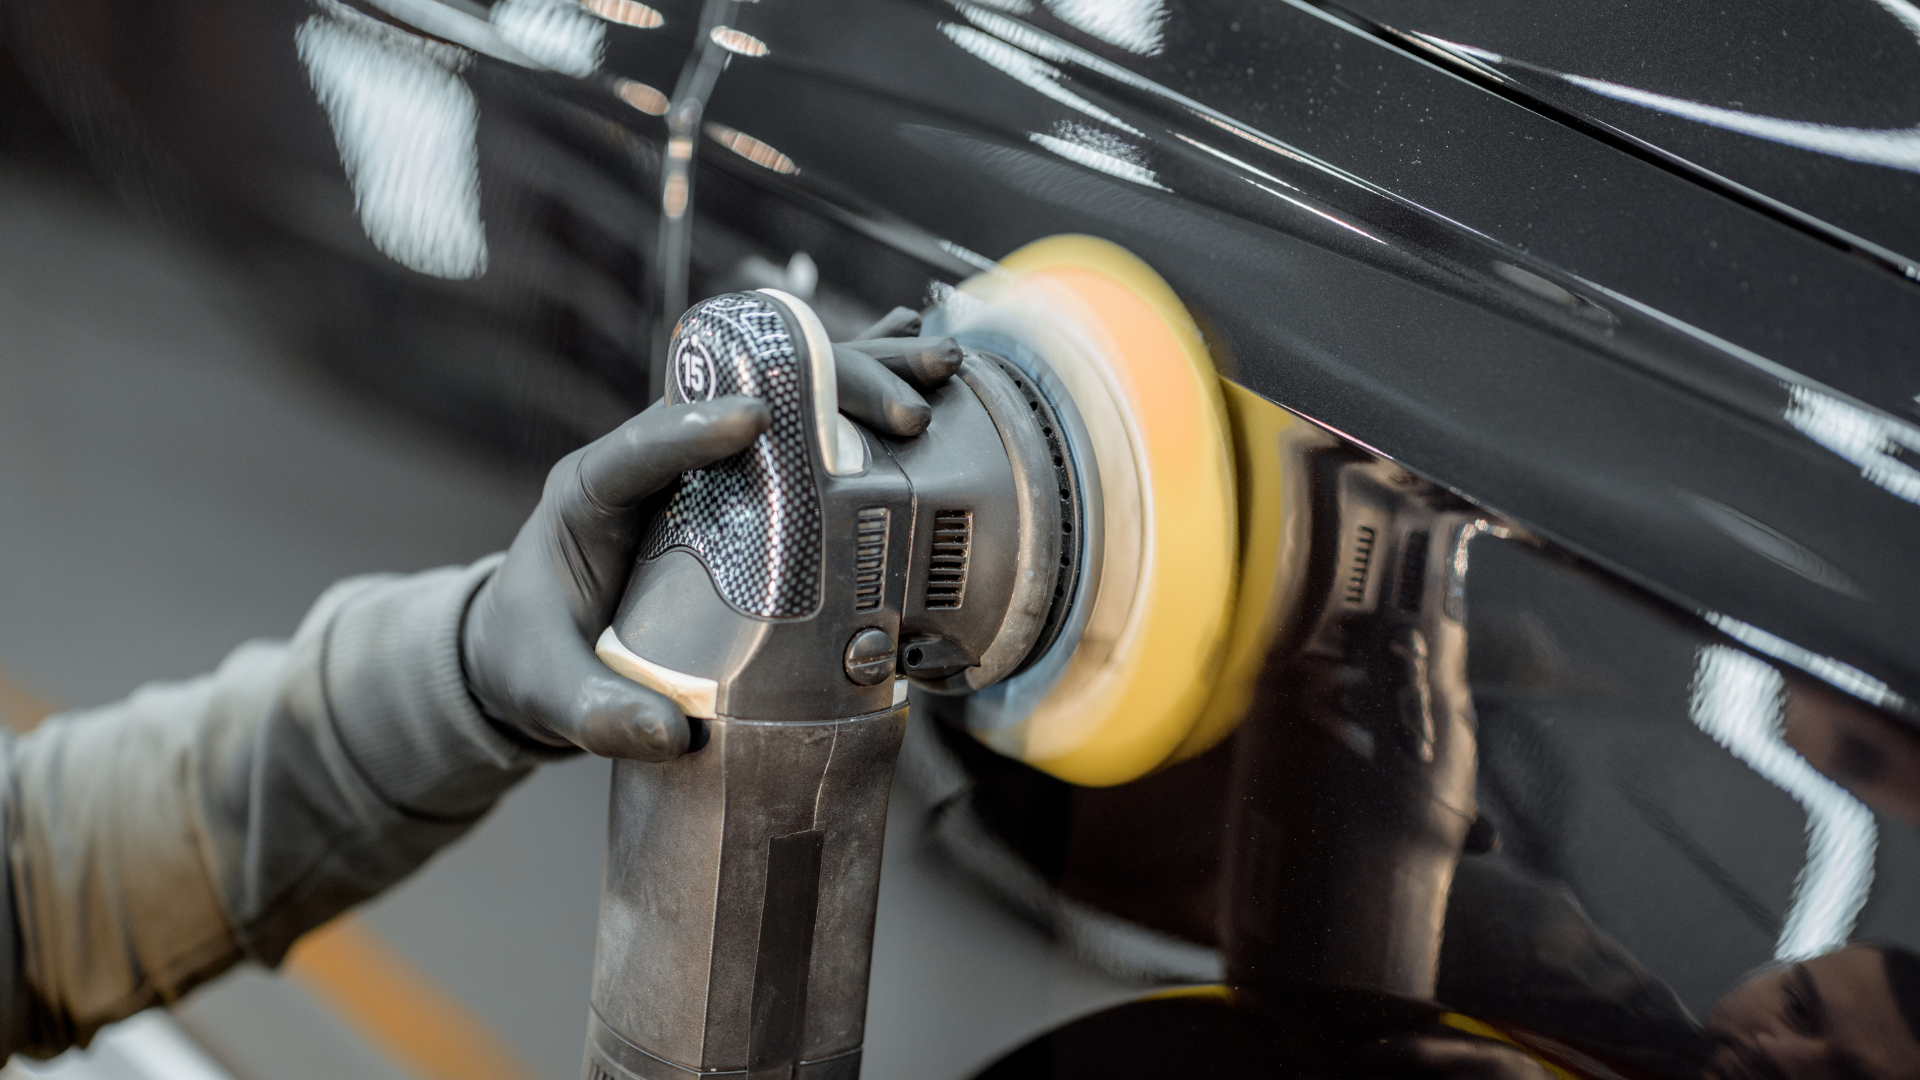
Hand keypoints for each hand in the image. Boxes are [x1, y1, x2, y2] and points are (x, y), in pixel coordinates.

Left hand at [461, 312, 962, 760]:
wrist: (534, 656)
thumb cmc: (534, 658)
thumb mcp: (546, 691)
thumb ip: (595, 711)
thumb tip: (670, 734)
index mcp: (592, 492)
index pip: (640, 443)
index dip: (692, 424)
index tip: (751, 419)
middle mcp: (656, 464)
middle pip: (738, 396)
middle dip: (822, 389)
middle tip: (895, 415)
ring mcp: (708, 472)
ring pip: (787, 399)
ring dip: (862, 382)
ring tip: (938, 379)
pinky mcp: (746, 495)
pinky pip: (810, 437)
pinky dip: (868, 410)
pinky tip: (935, 390)